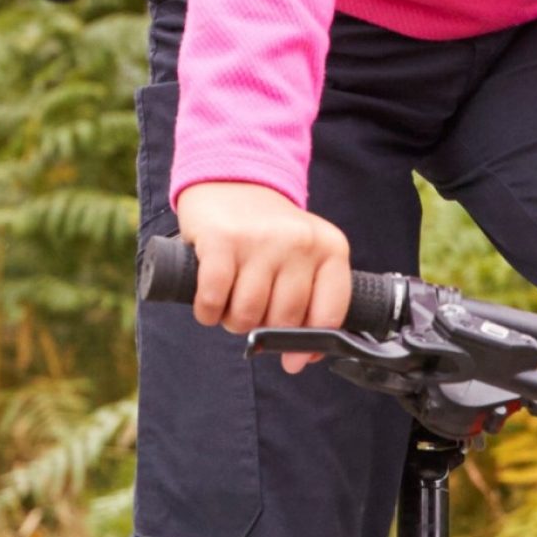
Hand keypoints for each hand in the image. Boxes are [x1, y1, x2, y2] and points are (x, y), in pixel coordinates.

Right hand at [173, 180, 353, 371]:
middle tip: (251, 316)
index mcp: (329, 248)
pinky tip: (208, 304)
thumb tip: (300, 359)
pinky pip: (214, 298)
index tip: (294, 359)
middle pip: (283, 319)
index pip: (329, 313)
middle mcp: (299, 242)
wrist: (232, 177)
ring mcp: (260, 240)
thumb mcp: (305, 255)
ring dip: (232, 321)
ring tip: (229, 304)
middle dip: (262, 331)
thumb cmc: (269, 231)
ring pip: (247, 314)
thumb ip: (310, 300)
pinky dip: (207, 311)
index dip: (309, 345)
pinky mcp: (221, 239)